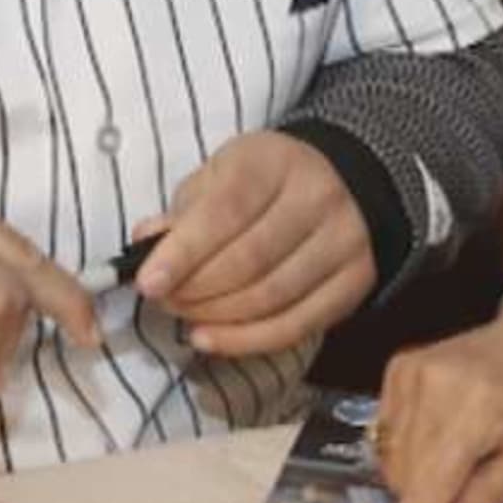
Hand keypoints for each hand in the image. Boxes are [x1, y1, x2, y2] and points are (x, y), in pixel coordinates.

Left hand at [134, 131, 375, 356]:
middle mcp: (318, 197)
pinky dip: (247, 341)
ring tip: (186, 319)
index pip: (227, 210)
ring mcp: (344, 241)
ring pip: (273, 297)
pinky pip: (298, 325)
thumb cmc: (262, 183)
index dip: (184, 251)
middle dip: (196, 290)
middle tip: (164, 302)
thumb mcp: (220, 176)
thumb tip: (146, 243)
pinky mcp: (356, 281)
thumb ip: (184, 210)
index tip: (147, 283)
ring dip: (218, 318)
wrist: (339, 184)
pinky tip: (211, 340)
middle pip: (250, 260)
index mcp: (275, 161)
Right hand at [360, 292, 502, 502]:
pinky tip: (444, 438)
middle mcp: (434, 384)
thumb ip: (491, 496)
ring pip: (392, 458)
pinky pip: (387, 432)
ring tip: (463, 459)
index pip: (430, 485)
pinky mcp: (399, 367)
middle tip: (465, 498)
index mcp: (478, 407)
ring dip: (417, 479)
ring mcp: (411, 371)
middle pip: (407, 477)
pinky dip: (410, 451)